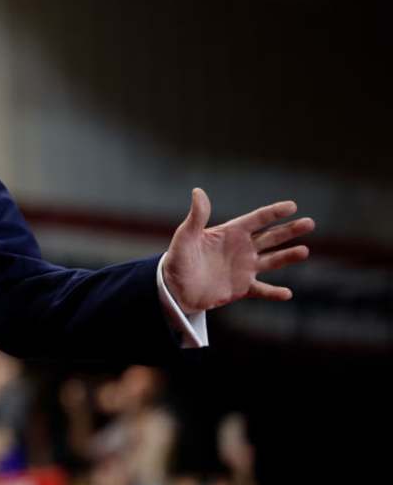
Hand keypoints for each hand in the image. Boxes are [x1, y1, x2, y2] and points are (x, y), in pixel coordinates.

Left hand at [163, 188, 313, 313]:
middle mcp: (241, 248)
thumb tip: (198, 191)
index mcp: (230, 233)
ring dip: (288, 256)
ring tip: (305, 251)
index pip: (256, 220)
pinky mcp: (241, 288)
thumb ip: (196, 216)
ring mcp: (243, 268)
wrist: (174, 289)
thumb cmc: (177, 260)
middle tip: (310, 223)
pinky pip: (262, 290)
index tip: (292, 206)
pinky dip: (274, 292)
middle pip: (270, 237)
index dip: (273, 212)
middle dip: (290, 230)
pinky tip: (287, 293)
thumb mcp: (185, 237)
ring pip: (272, 260)